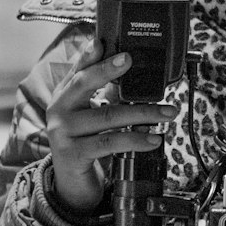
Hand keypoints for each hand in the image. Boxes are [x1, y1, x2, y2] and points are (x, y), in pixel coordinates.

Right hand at [45, 40, 178, 214]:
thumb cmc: (85, 142)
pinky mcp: (74, 155)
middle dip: (109, 70)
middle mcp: (58, 110)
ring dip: (142, 113)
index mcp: (64, 96)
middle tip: (130, 60)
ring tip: (167, 113)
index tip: (102, 41)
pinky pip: (110, 143)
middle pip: (83, 84)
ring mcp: (63, 133)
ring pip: (107, 116)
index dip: (88, 54)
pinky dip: (136, 140)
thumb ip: (105, 93)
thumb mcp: (91, 114)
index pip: (76, 70)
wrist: (71, 184)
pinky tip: (154, 139)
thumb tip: (132, 72)